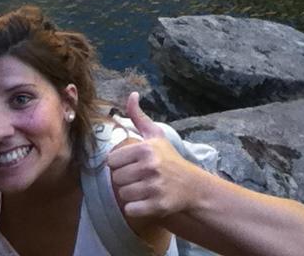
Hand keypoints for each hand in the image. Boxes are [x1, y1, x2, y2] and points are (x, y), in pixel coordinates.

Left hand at [107, 92, 196, 218]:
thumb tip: (132, 94)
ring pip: (122, 194)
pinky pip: (130, 209)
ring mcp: (154, 187)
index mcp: (145, 149)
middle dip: (126, 179)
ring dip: (131, 194)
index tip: (133, 164)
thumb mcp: (155, 135)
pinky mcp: (157, 206)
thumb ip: (138, 116)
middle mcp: (149, 167)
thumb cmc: (169, 158)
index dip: (120, 164)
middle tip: (141, 177)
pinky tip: (147, 201)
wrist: (192, 186)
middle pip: (116, 178)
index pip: (111, 161)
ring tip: (145, 188)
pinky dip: (136, 208)